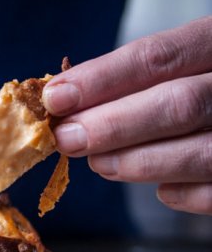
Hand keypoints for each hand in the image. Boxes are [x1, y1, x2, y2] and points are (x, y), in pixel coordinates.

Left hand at [42, 16, 211, 214]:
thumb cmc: (209, 81)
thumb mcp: (188, 61)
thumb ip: (141, 79)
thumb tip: (69, 104)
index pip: (159, 57)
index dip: (101, 80)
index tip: (56, 98)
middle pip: (179, 104)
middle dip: (113, 126)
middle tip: (68, 139)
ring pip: (200, 153)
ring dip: (138, 162)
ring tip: (99, 164)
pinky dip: (185, 194)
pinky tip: (162, 191)